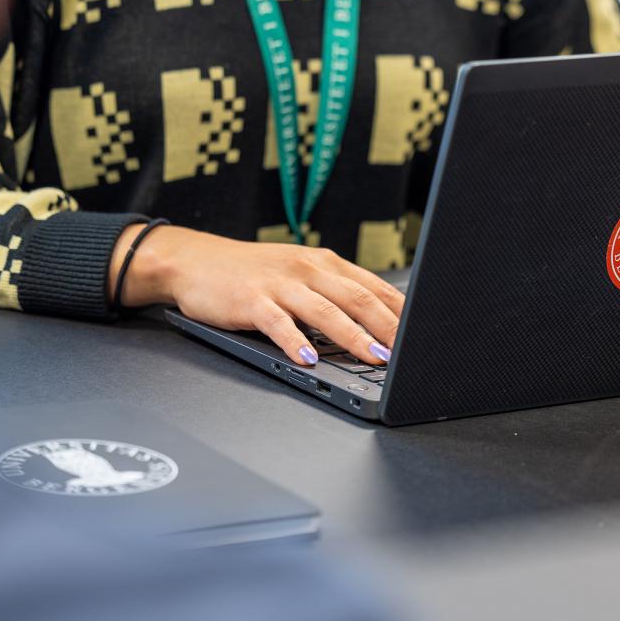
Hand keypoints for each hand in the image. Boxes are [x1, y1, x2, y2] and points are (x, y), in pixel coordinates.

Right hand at [113, 226, 403, 366]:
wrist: (196, 261)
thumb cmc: (252, 274)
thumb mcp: (300, 275)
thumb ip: (335, 294)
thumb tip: (378, 324)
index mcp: (326, 264)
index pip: (376, 288)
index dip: (403, 313)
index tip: (424, 335)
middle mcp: (309, 269)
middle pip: (359, 299)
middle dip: (389, 328)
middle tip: (410, 352)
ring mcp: (281, 284)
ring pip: (326, 311)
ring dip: (353, 337)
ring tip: (374, 358)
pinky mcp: (252, 300)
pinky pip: (279, 323)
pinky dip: (296, 342)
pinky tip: (308, 359)